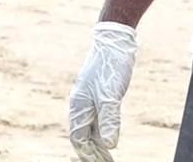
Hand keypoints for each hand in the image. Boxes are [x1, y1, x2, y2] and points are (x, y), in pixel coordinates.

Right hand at [67, 21, 137, 160]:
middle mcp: (81, 104)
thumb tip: (110, 145)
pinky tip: (109, 137)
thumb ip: (110, 120)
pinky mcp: (98, 94)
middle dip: (93, 153)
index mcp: (79, 105)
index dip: (88, 154)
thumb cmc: (110, 66)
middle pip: (83, 136)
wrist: (114, 41)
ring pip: (89, 128)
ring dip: (97, 144)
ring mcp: (89, 99)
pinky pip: (96, 119)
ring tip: (108, 157)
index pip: (79, 138)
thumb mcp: (111, 95)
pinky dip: (102, 132)